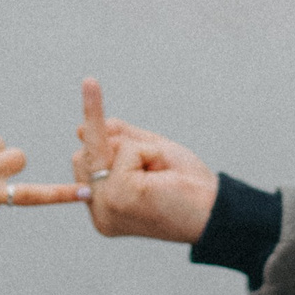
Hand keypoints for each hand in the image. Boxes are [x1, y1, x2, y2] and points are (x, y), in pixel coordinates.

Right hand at [75, 78, 217, 243]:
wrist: (215, 213)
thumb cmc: (187, 187)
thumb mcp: (151, 154)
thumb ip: (119, 140)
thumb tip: (79, 129)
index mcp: (106, 209)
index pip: (85, 162)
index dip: (92, 124)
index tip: (90, 81)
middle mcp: (100, 214)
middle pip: (85, 155)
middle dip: (117, 146)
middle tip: (154, 167)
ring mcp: (104, 208)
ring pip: (104, 149)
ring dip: (137, 151)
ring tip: (160, 175)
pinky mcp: (116, 197)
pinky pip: (124, 151)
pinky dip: (146, 153)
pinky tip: (160, 175)